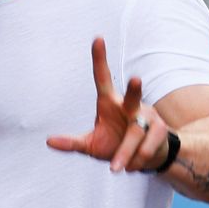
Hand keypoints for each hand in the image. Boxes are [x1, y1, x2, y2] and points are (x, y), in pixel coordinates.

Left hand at [47, 37, 171, 174]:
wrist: (146, 158)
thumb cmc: (115, 145)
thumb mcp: (91, 145)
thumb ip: (72, 143)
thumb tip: (49, 141)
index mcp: (110, 103)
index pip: (103, 79)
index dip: (100, 60)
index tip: (97, 39)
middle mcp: (130, 106)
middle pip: (133, 97)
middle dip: (135, 90)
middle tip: (136, 79)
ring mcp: (147, 116)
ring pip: (135, 135)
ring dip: (125, 153)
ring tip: (116, 169)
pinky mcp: (159, 130)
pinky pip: (146, 147)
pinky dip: (136, 160)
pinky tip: (132, 167)